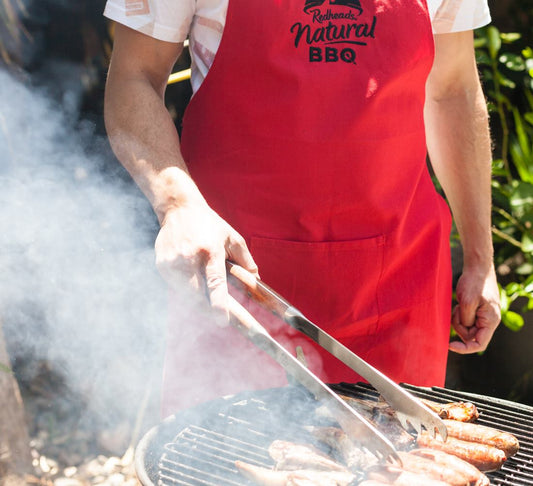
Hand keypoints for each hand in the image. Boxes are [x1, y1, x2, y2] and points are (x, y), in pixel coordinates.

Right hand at [154, 201, 257, 321]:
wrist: (178, 208)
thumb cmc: (209, 224)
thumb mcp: (233, 238)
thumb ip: (246, 261)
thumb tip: (257, 282)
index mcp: (211, 250)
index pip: (215, 282)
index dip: (218, 304)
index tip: (222, 321)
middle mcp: (189, 257)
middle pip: (197, 295)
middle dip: (210, 311)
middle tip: (222, 320)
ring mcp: (172, 262)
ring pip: (186, 296)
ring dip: (199, 305)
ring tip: (211, 308)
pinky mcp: (162, 265)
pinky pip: (176, 289)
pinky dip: (187, 294)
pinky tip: (196, 291)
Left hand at [449, 263, 500, 353]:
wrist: (477, 267)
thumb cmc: (474, 282)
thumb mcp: (467, 302)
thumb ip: (466, 320)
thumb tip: (464, 332)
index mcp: (490, 321)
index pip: (479, 344)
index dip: (464, 348)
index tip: (449, 345)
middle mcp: (488, 321)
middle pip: (469, 335)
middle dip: (458, 325)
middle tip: (456, 310)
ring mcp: (482, 316)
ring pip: (465, 328)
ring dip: (458, 319)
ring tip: (458, 305)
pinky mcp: (476, 311)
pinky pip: (465, 320)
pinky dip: (458, 315)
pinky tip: (458, 304)